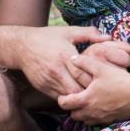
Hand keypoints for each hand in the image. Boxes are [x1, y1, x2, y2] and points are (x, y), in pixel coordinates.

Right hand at [14, 26, 129, 101]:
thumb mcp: (68, 32)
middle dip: (88, 92)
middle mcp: (56, 70)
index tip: (104, 81)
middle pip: (76, 88)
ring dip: (79, 98)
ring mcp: (48, 80)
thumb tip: (108, 37)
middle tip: (100, 93)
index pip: (83, 73)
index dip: (94, 80)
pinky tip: (76, 97)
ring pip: (68, 96)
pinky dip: (68, 98)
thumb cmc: (47, 37)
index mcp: (65, 56)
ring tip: (90, 97)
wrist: (21, 46)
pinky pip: (58, 98)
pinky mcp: (42, 87)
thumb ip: (89, 34)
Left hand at [57, 54, 129, 123]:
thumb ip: (85, 63)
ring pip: (84, 121)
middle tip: (76, 99)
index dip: (61, 99)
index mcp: (85, 99)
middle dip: (72, 108)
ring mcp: (101, 118)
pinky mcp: (110, 121)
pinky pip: (97, 122)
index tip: (64, 95)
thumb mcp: (101, 68)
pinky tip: (100, 107)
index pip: (65, 104)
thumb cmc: (119, 80)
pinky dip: (94, 117)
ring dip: (83, 114)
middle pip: (73, 115)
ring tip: (87, 104)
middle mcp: (91, 112)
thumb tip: (72, 59)